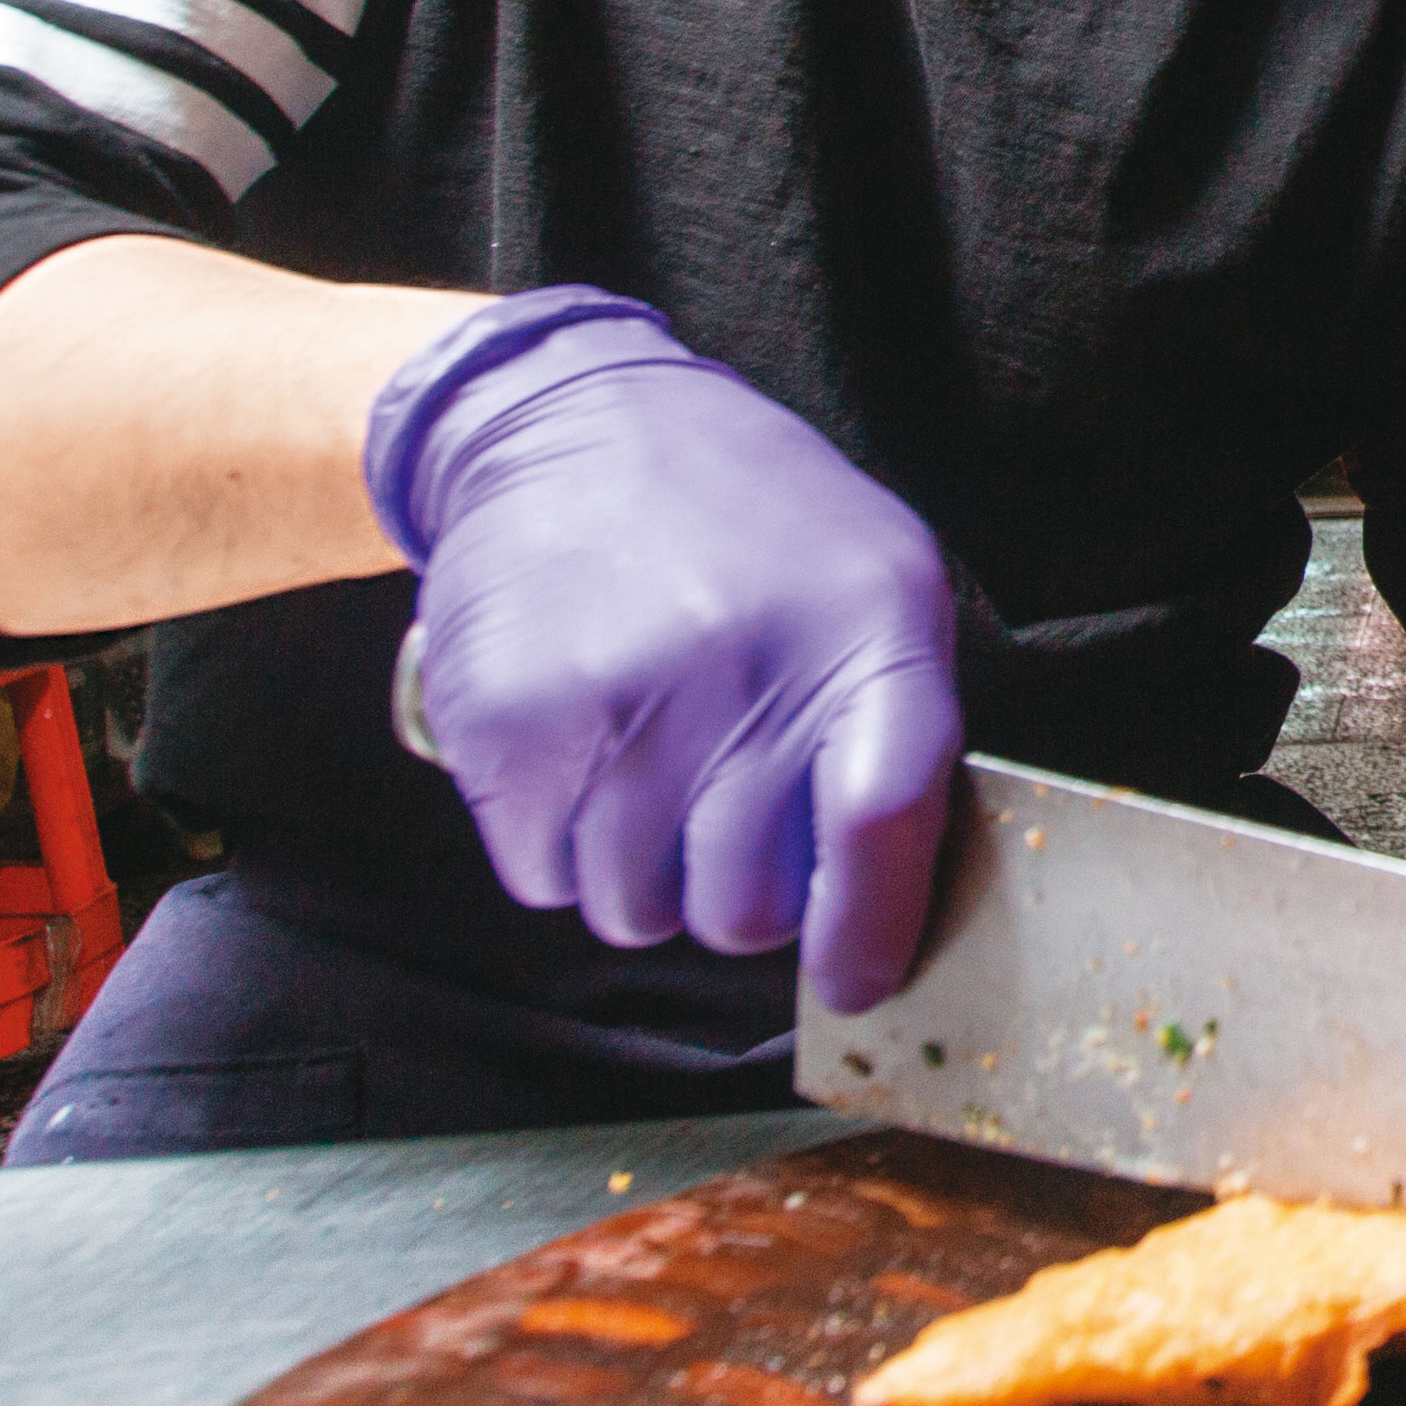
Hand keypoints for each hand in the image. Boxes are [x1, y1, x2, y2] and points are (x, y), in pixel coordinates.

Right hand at [371, 288, 964, 1010]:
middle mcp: (743, 661)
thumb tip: (887, 915)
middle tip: (721, 809)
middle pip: (743, 905)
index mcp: (867, 624)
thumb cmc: (748, 526)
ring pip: (635, 912)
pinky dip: (559, 846)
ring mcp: (618, 694)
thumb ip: (895, 734)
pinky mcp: (510, 723)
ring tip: (647, 758)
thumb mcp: (875, 580)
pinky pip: (543, 879)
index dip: (868, 926)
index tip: (855, 984)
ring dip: (641, 872)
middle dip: (735, 893)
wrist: (569, 421)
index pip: (882, 815)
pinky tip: (581, 747)